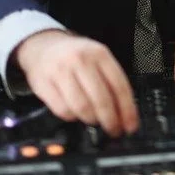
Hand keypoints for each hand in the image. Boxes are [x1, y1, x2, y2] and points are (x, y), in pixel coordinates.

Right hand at [15, 30, 138, 136]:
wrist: (44, 45)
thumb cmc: (75, 56)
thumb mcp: (98, 59)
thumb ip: (111, 81)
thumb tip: (125, 114)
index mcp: (99, 54)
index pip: (119, 86)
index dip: (127, 110)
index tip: (130, 125)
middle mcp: (80, 60)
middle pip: (101, 99)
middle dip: (110, 120)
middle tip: (114, 130)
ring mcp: (61, 71)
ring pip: (82, 107)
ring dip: (91, 119)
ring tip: (94, 120)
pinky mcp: (43, 84)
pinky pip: (62, 110)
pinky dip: (72, 117)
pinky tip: (75, 113)